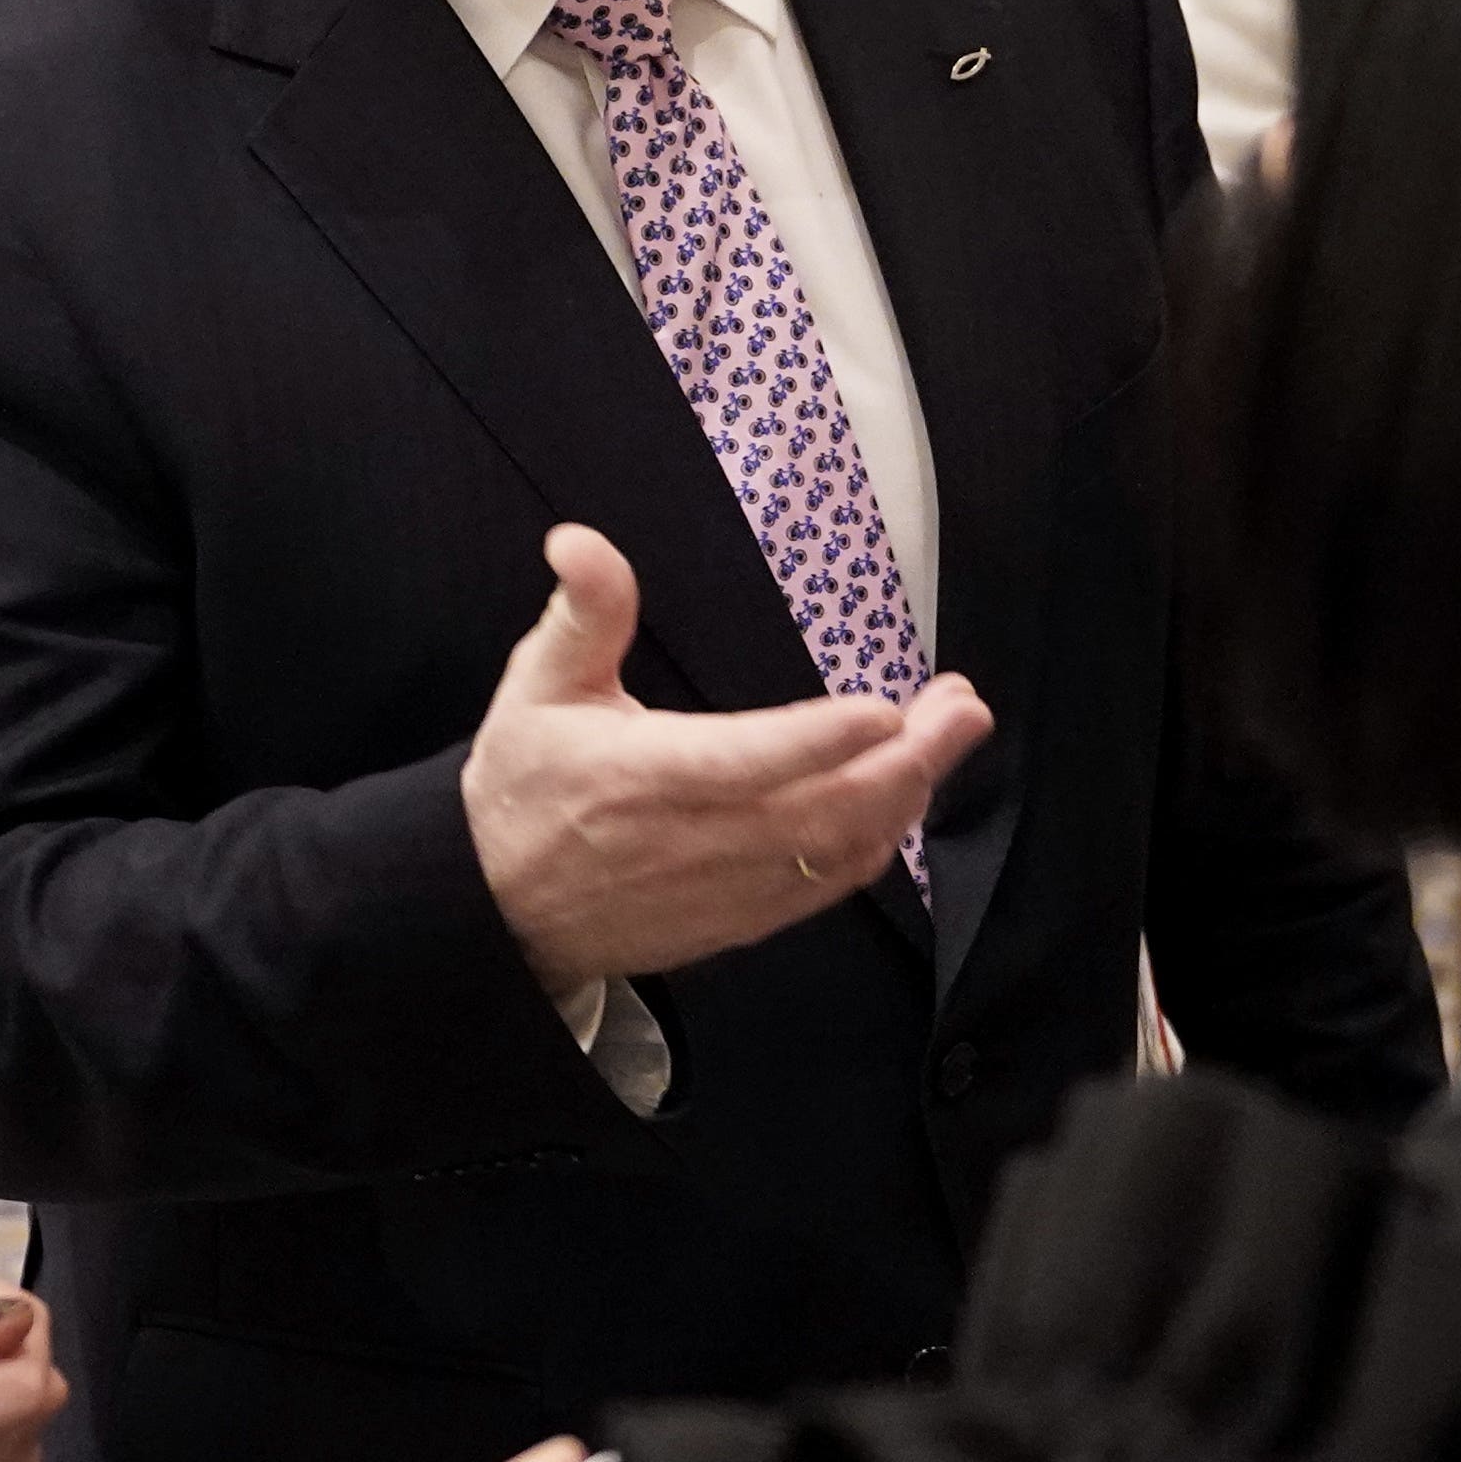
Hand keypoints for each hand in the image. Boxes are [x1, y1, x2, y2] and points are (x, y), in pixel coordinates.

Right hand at [462, 527, 989, 1000]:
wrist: (498, 910)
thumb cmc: (526, 788)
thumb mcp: (539, 686)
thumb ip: (583, 614)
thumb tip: (578, 540)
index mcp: (642, 776)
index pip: (741, 762)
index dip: (815, 742)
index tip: (883, 710)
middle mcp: (691, 841)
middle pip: (820, 812)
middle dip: (908, 761)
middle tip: (962, 706)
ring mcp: (721, 890)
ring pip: (836, 854)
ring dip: (906, 796)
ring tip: (950, 732)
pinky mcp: (739, 921)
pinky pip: (824, 889)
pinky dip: (877, 844)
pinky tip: (905, 796)